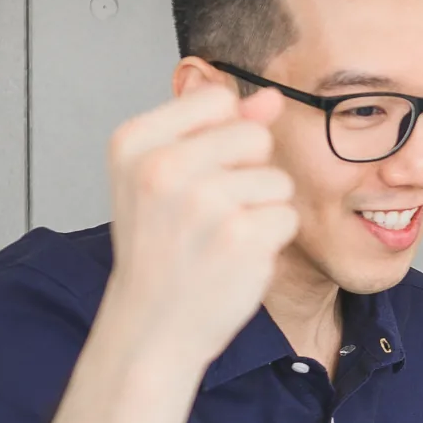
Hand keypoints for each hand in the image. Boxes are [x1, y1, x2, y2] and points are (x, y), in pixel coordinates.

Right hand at [101, 85, 297, 367]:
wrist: (151, 326)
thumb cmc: (159, 249)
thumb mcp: (165, 178)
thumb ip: (217, 129)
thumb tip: (271, 97)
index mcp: (134, 143)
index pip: (215, 100)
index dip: (221, 138)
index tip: (194, 175)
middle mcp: (163, 167)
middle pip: (254, 136)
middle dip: (247, 172)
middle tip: (209, 212)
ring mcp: (203, 203)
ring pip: (277, 179)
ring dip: (260, 209)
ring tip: (220, 238)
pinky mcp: (241, 237)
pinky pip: (288, 215)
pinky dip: (271, 240)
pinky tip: (235, 258)